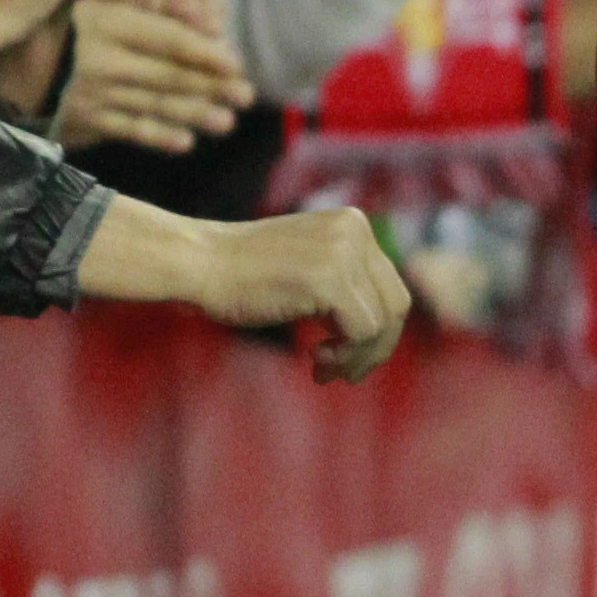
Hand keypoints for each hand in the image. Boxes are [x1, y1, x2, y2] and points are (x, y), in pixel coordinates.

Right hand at [54, 0, 253, 153]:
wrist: (29, 60)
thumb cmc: (89, 22)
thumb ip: (164, 1)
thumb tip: (209, 15)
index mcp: (108, 20)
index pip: (166, 39)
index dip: (203, 52)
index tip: (235, 63)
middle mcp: (98, 57)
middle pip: (165, 74)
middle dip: (209, 86)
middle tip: (245, 95)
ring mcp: (90, 92)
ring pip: (151, 104)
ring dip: (192, 113)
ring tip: (226, 122)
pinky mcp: (84, 119)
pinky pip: (128, 129)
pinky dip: (157, 136)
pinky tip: (185, 142)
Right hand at [194, 208, 411, 382]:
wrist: (200, 263)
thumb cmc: (244, 275)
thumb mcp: (308, 264)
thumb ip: (346, 280)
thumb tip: (384, 330)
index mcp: (354, 223)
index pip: (390, 286)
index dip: (376, 329)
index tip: (343, 352)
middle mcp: (356, 231)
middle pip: (396, 304)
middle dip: (375, 347)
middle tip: (343, 372)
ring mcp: (344, 253)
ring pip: (382, 323)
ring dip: (358, 357)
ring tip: (323, 369)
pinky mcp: (330, 279)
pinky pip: (362, 332)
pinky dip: (345, 355)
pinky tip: (315, 358)